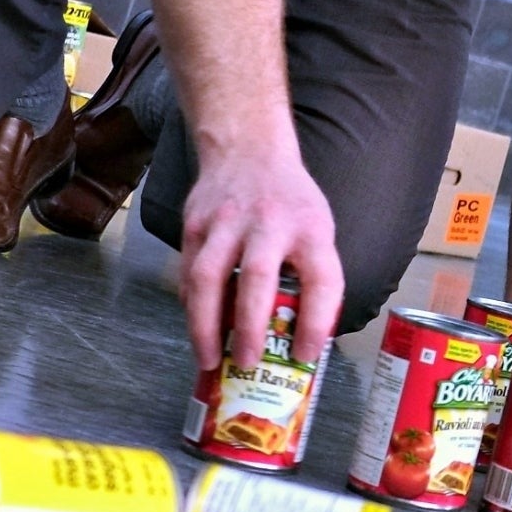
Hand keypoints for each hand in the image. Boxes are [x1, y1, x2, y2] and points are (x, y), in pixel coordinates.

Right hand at [178, 138, 344, 371]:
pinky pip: (189, 271)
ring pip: (210, 276)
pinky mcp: (195, 222)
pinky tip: (197, 328)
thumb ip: (312, 274)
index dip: (316, 322)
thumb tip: (302, 338)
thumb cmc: (289, 200)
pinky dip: (191, 305)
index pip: (322, 279)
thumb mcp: (317, 228)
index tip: (306, 355)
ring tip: (209, 360)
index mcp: (311, 229)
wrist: (247, 148)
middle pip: (258, 277)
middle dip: (250, 327)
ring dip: (206, 324)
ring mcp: (227, 221)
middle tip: (247, 363)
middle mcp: (269, 223)